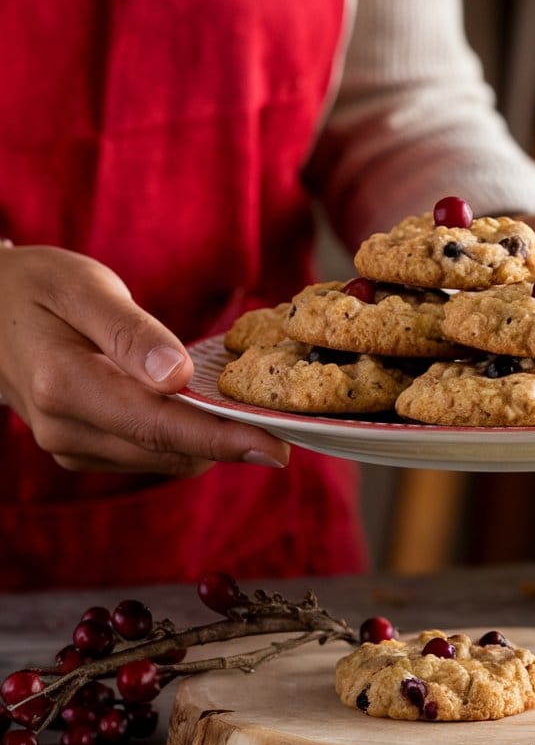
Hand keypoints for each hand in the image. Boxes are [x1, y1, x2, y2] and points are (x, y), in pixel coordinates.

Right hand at [0, 246, 289, 475]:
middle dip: (230, 440)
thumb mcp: (83, 288)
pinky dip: (184, 435)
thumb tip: (178, 376)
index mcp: (64, 386)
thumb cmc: (36, 287)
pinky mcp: (84, 448)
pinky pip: (148, 452)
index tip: (279, 446)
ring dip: (209, 439)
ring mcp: (71, 445)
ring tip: (249, 406)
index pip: (160, 426)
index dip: (224, 439)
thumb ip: (130, 332)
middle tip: (287, 420)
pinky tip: (204, 405)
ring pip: (163, 458)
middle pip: (168, 450)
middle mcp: (66, 429)